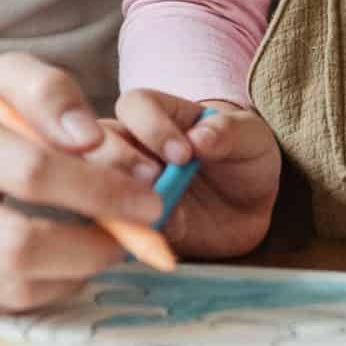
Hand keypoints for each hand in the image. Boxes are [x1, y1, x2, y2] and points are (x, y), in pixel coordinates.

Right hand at [0, 52, 163, 312]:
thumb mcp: (12, 82)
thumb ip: (54, 93)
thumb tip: (90, 139)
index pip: (32, 171)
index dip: (100, 188)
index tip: (148, 196)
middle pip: (20, 244)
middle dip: (94, 245)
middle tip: (137, 234)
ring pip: (16, 285)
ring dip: (78, 270)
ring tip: (105, 244)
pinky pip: (2, 304)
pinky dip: (49, 287)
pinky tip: (64, 261)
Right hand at [111, 89, 281, 258]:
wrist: (248, 207)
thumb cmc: (244, 158)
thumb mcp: (249, 138)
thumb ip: (228, 133)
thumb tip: (201, 138)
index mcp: (159, 112)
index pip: (136, 106)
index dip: (152, 126)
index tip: (184, 154)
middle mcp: (132, 144)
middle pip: (100, 142)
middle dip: (118, 159)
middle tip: (153, 180)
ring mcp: (127, 184)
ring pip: (96, 183)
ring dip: (113, 198)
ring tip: (151, 213)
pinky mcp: (131, 221)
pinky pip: (115, 227)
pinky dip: (128, 233)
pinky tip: (153, 239)